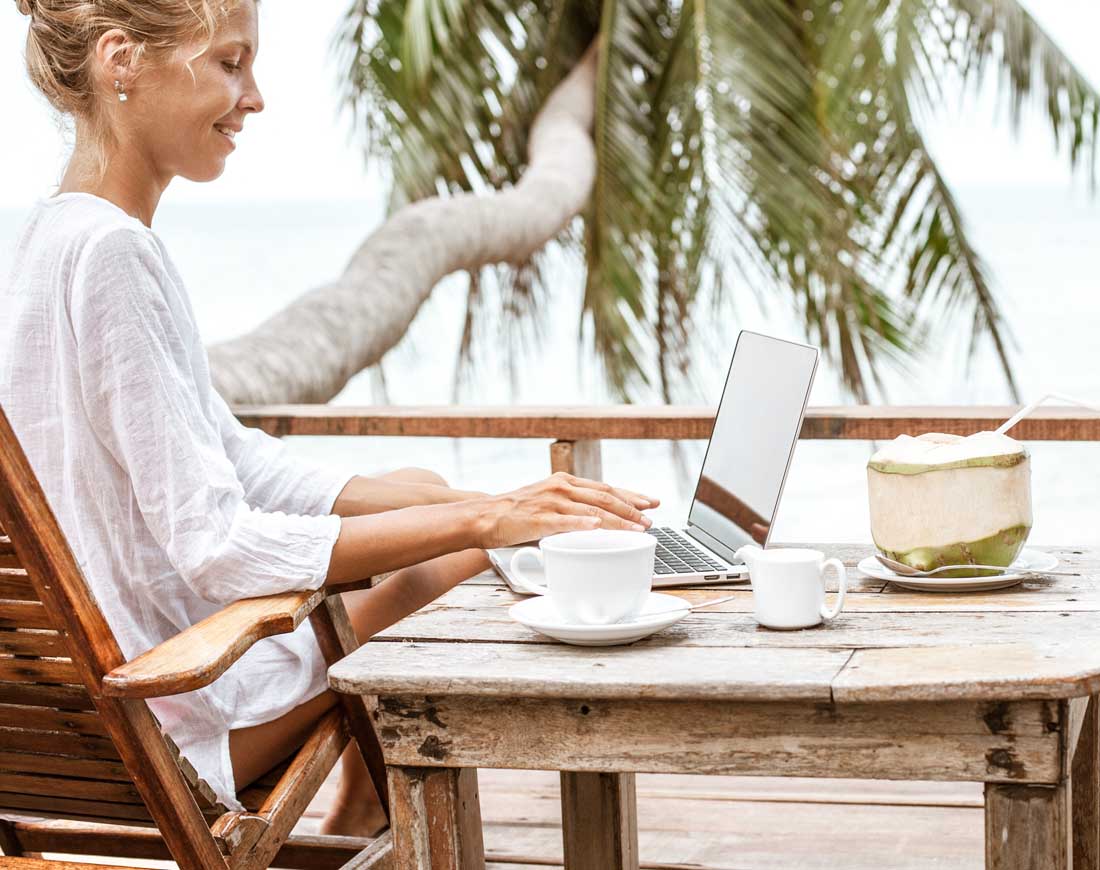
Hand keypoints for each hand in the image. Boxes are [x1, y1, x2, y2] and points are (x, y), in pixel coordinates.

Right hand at [472, 472, 660, 549]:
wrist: (484, 516)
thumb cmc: (517, 514)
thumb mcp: (548, 502)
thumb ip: (571, 508)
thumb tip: (598, 522)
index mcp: (565, 481)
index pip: (606, 487)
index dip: (631, 495)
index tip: (651, 503)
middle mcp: (562, 487)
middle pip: (606, 496)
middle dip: (632, 509)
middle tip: (650, 521)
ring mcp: (550, 501)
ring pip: (592, 509)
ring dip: (618, 520)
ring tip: (637, 529)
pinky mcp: (538, 518)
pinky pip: (565, 521)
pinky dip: (583, 523)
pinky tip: (597, 527)